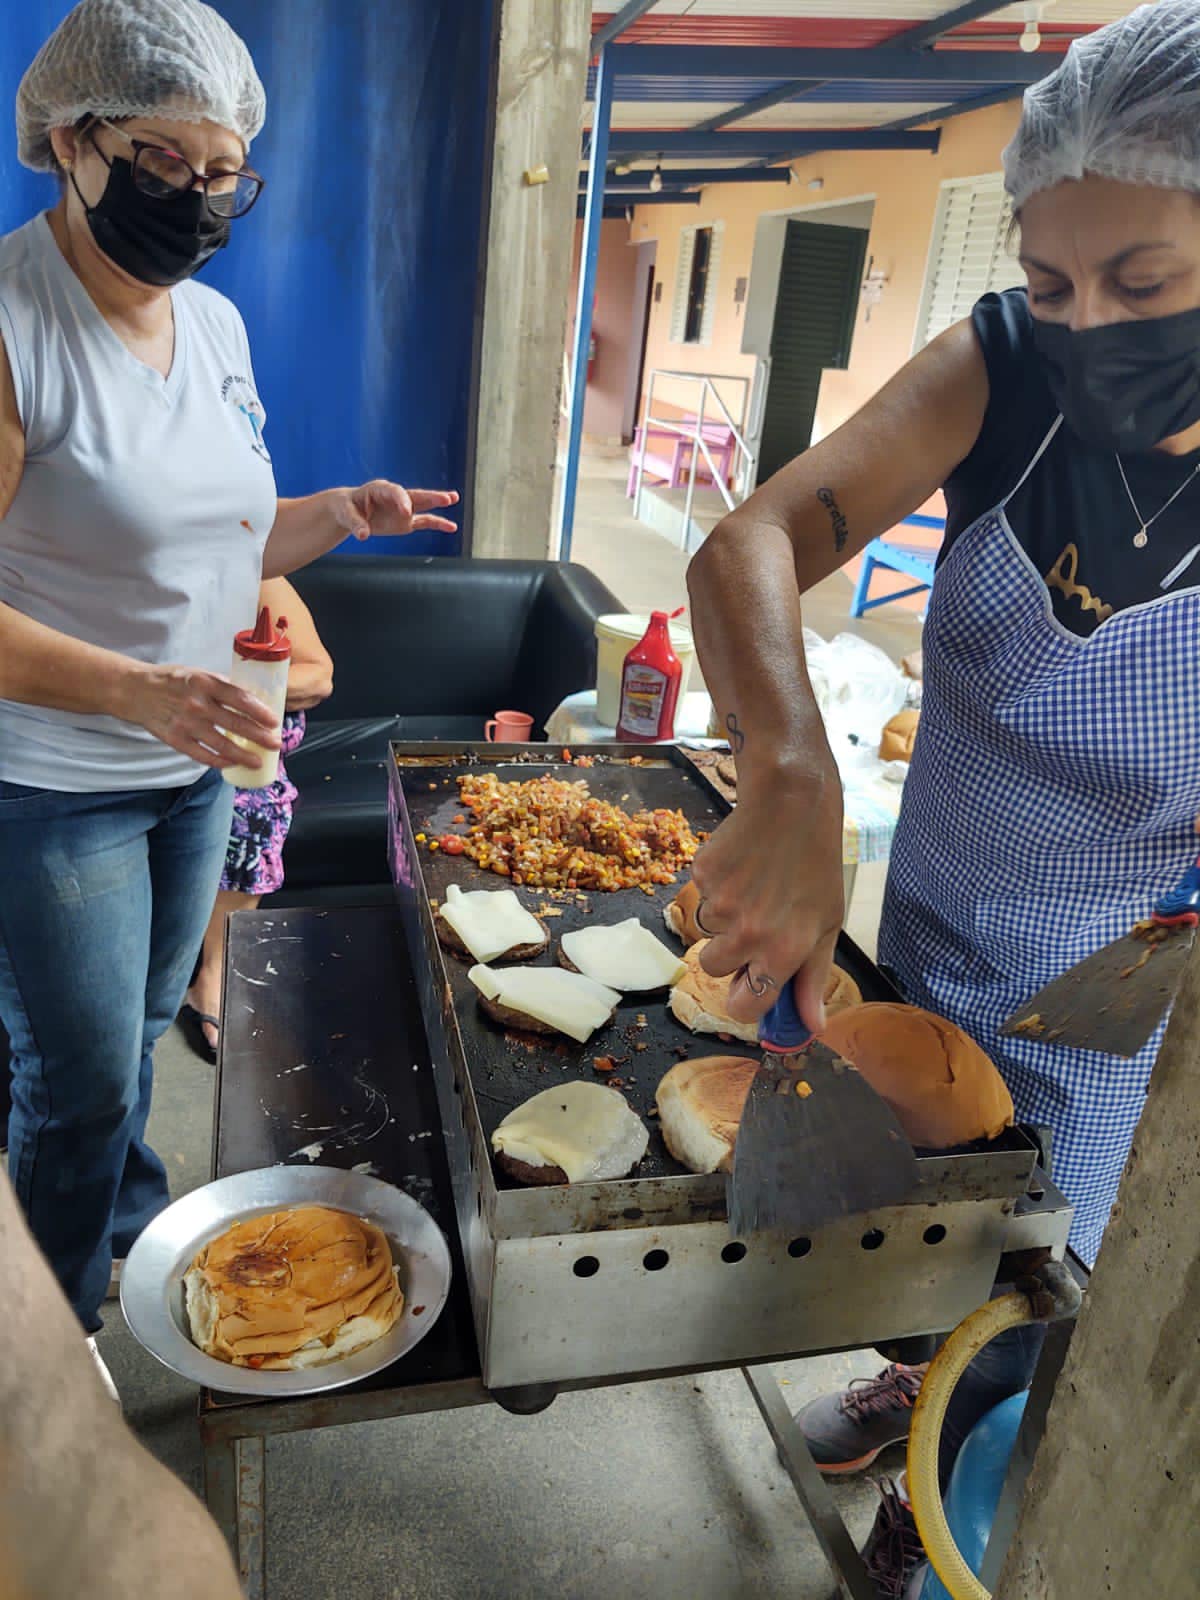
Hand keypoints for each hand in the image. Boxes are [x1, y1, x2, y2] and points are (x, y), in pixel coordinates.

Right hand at [118, 664, 280, 770]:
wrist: (135, 691)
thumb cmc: (171, 681)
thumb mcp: (196, 674)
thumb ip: (220, 686)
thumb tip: (250, 699)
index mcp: (205, 682)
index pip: (240, 698)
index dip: (260, 712)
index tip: (274, 721)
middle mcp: (196, 703)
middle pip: (235, 724)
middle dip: (259, 736)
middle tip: (275, 743)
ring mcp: (185, 723)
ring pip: (221, 744)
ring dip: (243, 755)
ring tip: (258, 761)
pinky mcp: (175, 739)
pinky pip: (202, 755)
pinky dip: (219, 761)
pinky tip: (232, 763)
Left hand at [330, 480, 458, 541]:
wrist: (349, 511)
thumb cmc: (347, 508)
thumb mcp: (346, 514)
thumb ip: (356, 524)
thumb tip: (363, 535)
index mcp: (379, 489)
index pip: (395, 492)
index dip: (402, 500)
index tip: (407, 512)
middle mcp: (395, 497)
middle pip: (415, 494)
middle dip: (430, 496)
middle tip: (445, 498)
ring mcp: (403, 509)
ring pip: (423, 504)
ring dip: (438, 502)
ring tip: (454, 498)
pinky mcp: (407, 521)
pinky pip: (425, 521)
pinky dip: (438, 523)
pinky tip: (451, 527)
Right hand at [691, 763, 844, 1035]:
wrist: (792, 804)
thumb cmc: (816, 867)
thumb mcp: (827, 925)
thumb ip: (813, 979)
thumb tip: (810, 1027)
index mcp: (782, 952)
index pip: (743, 1007)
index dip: (744, 999)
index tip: (749, 984)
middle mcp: (747, 934)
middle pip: (714, 969)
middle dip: (730, 952)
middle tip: (756, 920)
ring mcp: (719, 904)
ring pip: (705, 931)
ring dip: (722, 917)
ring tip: (752, 886)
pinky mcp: (700, 876)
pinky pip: (698, 897)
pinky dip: (715, 887)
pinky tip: (741, 865)